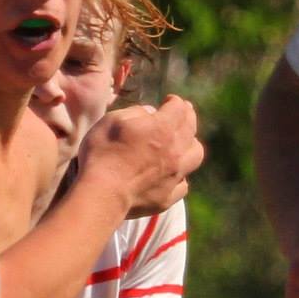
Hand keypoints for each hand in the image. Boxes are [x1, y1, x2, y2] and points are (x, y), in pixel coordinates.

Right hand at [81, 96, 202, 216]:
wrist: (103, 194)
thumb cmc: (103, 153)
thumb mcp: (112, 120)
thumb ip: (135, 112)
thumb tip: (151, 112)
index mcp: (163, 128)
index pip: (179, 108)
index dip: (175, 102)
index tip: (170, 101)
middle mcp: (175, 151)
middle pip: (191, 129)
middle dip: (188, 117)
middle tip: (184, 113)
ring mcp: (174, 176)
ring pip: (196, 156)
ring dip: (191, 145)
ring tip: (185, 143)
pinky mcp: (168, 197)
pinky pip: (183, 184)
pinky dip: (180, 176)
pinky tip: (173, 174)